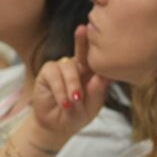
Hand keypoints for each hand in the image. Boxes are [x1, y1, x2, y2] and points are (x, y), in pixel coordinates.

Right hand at [30, 25, 110, 146]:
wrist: (58, 127)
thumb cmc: (78, 114)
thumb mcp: (92, 105)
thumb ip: (98, 91)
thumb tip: (104, 76)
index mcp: (92, 72)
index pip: (98, 58)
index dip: (102, 48)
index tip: (108, 37)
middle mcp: (78, 66)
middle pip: (82, 51)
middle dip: (82, 40)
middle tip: (82, 29)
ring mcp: (62, 67)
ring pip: (69, 67)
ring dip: (73, 86)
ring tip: (74, 101)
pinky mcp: (47, 72)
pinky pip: (55, 75)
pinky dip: (60, 90)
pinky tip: (64, 102)